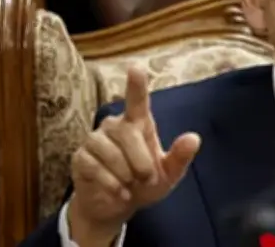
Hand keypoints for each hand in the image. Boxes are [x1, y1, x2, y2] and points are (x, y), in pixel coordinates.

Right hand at [69, 68, 200, 233]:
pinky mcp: (80, 157)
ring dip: (125, 174)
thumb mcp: (169, 175)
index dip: (136, 84)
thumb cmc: (145, 184)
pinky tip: (119, 192)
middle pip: (127, 133)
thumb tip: (194, 138)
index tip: (135, 68)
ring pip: (109, 151)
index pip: (137, 100)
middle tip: (148, 178)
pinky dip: (110, 184)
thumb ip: (180, 157)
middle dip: (141, 160)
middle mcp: (114, 126)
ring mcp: (95, 140)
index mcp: (138, 124)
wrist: (116, 206)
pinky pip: (94, 166)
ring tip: (131, 185)